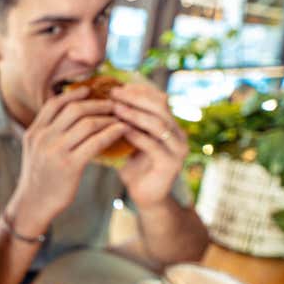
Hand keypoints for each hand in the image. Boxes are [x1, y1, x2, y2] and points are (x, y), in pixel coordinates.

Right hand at [8, 87, 127, 234]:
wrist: (33, 205)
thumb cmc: (39, 178)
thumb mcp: (34, 151)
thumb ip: (46, 133)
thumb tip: (63, 116)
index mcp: (34, 132)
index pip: (54, 104)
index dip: (73, 94)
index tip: (89, 90)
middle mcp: (43, 138)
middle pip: (74, 110)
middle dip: (96, 103)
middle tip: (112, 103)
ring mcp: (56, 151)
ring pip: (87, 123)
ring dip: (107, 117)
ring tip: (120, 117)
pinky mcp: (70, 165)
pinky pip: (95, 142)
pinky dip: (111, 133)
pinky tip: (122, 131)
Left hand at [111, 83, 187, 207]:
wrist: (145, 196)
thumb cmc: (134, 166)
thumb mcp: (130, 140)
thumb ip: (126, 122)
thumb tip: (105, 99)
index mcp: (170, 125)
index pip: (158, 99)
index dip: (139, 91)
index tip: (117, 87)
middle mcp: (178, 134)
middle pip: (161, 107)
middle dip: (136, 98)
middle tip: (114, 94)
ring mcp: (178, 149)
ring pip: (158, 124)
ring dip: (135, 114)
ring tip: (116, 108)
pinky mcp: (172, 164)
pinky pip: (154, 145)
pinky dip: (137, 135)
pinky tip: (121, 130)